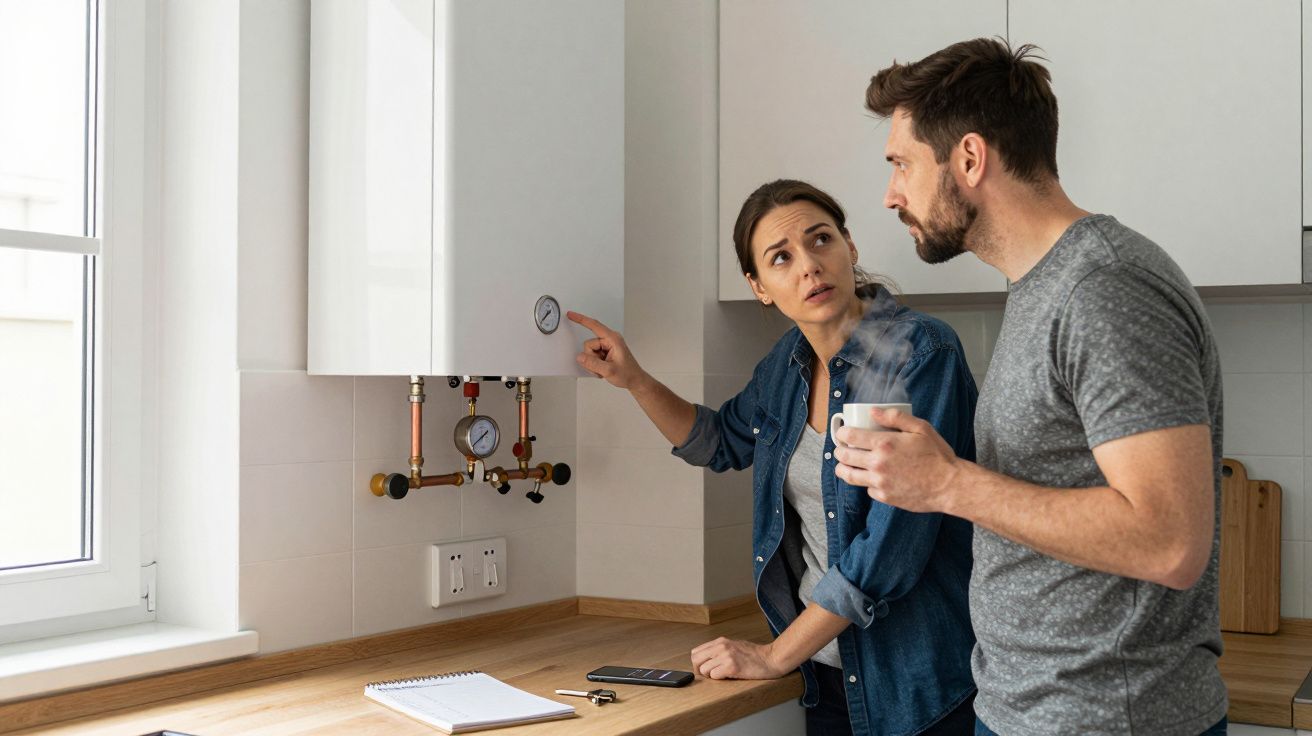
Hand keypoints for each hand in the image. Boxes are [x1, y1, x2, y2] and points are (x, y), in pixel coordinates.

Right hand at [567, 311, 648, 389]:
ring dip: (593, 363)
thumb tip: (580, 357)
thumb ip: (593, 364)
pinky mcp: (605, 351)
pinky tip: (603, 368)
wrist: (634, 380)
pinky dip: (595, 364)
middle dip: (591, 358)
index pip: (594, 326)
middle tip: (602, 367)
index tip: (571, 314)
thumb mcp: (609, 370)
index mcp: (613, 339)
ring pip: (589, 352)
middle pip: (588, 345)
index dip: (581, 319)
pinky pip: (592, 356)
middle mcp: (609, 340)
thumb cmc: (628, 374)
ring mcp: (607, 346)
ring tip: (604, 369)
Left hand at [690, 637, 787, 679]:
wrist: (771, 658)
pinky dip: (720, 679)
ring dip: (711, 676)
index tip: (704, 669)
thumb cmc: (754, 655)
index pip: (696, 652)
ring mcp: (726, 656)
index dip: (698, 663)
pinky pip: (714, 676)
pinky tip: (729, 676)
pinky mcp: (732, 667)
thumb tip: (705, 660)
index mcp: (720, 641)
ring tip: (723, 674)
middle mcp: (721, 646)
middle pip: (696, 660)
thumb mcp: (734, 646)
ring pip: (704, 670)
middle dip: (700, 670)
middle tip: (710, 675)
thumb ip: (719, 650)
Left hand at [832, 406, 961, 513]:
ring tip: (844, 465)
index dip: (842, 433)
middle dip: (839, 451)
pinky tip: (872, 478)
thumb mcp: (921, 428)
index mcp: (885, 444)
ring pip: (849, 476)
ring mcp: (880, 482)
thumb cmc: (937, 455)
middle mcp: (878, 464)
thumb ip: (895, 417)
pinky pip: (867, 489)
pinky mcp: (885, 497)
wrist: (949, 486)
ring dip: (843, 468)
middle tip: (842, 449)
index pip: (850, 436)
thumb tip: (872, 411)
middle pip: (845, 457)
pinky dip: (867, 483)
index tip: (843, 433)